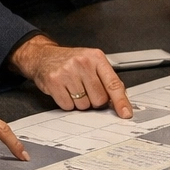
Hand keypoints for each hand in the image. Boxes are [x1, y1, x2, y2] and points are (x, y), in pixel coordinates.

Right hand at [12, 36, 132, 117]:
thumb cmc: (70, 61)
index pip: (113, 84)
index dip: (121, 101)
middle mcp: (83, 63)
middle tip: (86, 90)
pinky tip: (65, 91)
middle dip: (94, 100)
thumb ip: (107, 79)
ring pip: (83, 105)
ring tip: (73, 88)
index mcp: (96, 58)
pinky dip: (67, 103)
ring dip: (79, 102)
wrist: (44, 56)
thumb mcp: (92, 63)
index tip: (126, 113)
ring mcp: (68, 72)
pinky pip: (68, 106)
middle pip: (99, 99)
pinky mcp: (54, 81)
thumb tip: (120, 100)